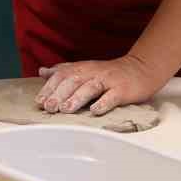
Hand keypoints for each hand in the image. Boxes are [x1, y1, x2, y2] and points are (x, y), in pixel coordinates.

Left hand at [36, 54, 166, 114]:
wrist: (140, 69)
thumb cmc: (109, 73)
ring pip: (90, 87)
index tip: (40, 101)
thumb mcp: (84, 68)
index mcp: (82, 68)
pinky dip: (103, 103)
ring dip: (77, 98)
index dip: (50, 87)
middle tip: (49, 107)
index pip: (62, 75)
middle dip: (59, 94)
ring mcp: (108, 81)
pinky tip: (95, 111)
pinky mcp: (122, 90)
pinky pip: (112, 96)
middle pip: (73, 81)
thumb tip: (42, 72)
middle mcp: (93, 73)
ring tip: (66, 109)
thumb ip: (63, 71)